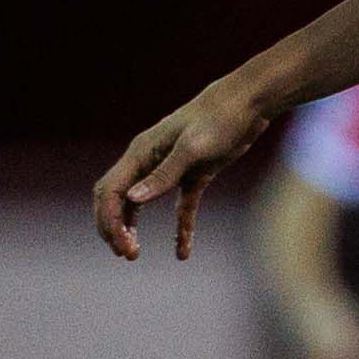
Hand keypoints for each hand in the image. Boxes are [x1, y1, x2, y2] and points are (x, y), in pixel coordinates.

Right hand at [92, 77, 272, 258]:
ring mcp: (170, 168)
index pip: (111, 192)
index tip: (124, 247)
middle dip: (114, 227)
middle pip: (118, 199)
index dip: (111, 221)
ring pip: (139, 203)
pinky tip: (182, 252)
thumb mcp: (192, 149)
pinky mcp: (194, 176)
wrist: (247, 104)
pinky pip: (180, 207)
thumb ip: (163, 175)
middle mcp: (149, 161)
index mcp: (141, 153)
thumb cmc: (218, 119)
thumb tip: (131, 200)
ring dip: (133, 228)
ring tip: (134, 253)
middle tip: (126, 254)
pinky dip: (180, 229)